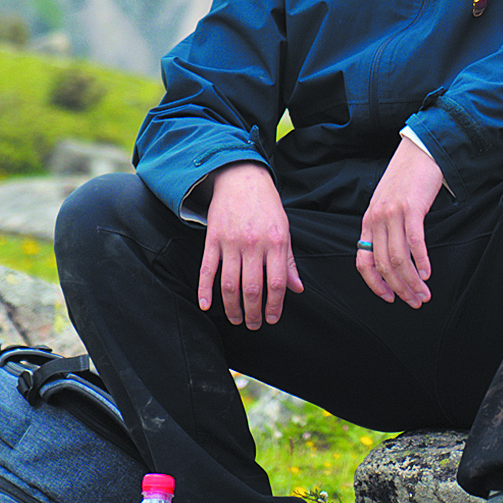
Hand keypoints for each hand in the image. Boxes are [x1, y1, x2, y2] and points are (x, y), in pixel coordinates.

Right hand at [197, 162, 303, 328]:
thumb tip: (297, 289)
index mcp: (275, 242)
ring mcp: (231, 241)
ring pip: (230, 283)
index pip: (276, 283)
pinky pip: (207, 269)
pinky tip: (206, 306)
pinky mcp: (213, 238)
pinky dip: (204, 290)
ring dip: (232, 307)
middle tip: (254, 325)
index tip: (272, 319)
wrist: (241, 177)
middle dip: (253, 312)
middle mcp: (253, 243)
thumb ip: (289, 261)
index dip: (274, 307)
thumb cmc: (266, 205)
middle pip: (252, 288)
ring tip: (236, 319)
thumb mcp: (284, 229)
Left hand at [357, 137, 444, 308]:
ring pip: (399, 258)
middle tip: (415, 302)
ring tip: (424, 294)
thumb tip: (391, 260)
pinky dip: (422, 261)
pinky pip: (414, 242)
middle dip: (399, 288)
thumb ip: (384, 229)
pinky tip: (428, 273)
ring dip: (412, 281)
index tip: (389, 298)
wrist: (418, 153)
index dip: (375, 284)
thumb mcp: (385, 206)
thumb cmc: (404, 181)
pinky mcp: (411, 208)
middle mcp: (376, 219)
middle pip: (383, 264)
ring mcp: (393, 213)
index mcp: (368, 221)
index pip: (363, 261)